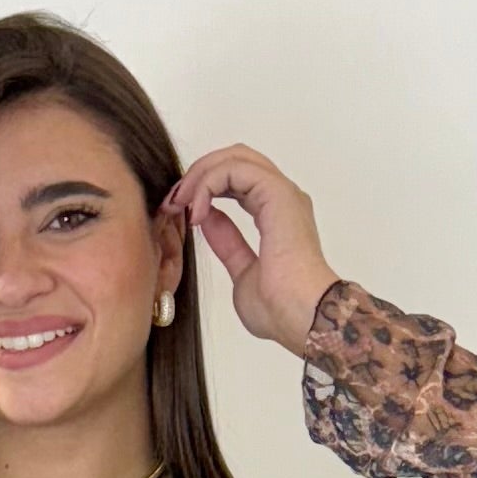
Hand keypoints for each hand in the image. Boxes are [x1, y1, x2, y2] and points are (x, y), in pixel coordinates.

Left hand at [164, 147, 337, 357]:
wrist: (302, 319)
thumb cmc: (280, 309)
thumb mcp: (241, 272)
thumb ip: (227, 243)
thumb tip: (208, 219)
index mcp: (277, 214)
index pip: (237, 180)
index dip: (204, 188)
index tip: (178, 212)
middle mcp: (282, 198)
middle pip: (235, 160)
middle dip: (199, 174)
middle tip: (174, 201)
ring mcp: (281, 193)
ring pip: (233, 159)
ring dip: (200, 177)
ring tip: (180, 204)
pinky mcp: (276, 192)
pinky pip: (234, 169)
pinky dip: (208, 183)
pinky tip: (196, 211)